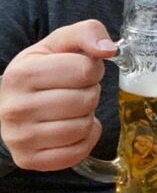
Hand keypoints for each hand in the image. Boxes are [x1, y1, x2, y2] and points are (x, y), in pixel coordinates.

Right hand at [0, 20, 115, 170]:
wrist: (10, 102)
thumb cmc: (42, 69)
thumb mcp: (60, 42)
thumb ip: (88, 32)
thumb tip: (108, 49)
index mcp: (22, 73)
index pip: (85, 70)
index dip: (93, 69)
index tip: (81, 70)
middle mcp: (15, 108)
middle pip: (86, 100)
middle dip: (90, 92)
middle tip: (76, 90)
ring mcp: (19, 138)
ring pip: (82, 127)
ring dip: (87, 115)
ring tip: (72, 107)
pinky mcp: (28, 160)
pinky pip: (77, 152)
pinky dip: (85, 139)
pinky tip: (73, 126)